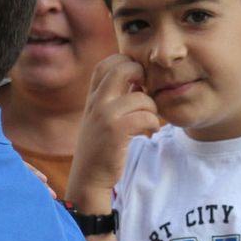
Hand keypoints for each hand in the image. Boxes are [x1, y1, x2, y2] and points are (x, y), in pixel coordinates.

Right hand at [69, 53, 158, 209]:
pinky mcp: (116, 131)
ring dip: (152, 108)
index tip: (136, 83)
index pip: (108, 62)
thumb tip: (136, 78)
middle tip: (146, 94)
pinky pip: (146, 116)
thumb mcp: (99, 117)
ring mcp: (105, 115)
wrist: (88, 178)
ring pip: (141, 97)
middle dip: (142, 77)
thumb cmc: (100, 148)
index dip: (127, 65)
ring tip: (149, 121)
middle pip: (124, 67)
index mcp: (92, 96)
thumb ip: (111, 97)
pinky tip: (149, 132)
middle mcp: (96, 101)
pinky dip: (153, 124)